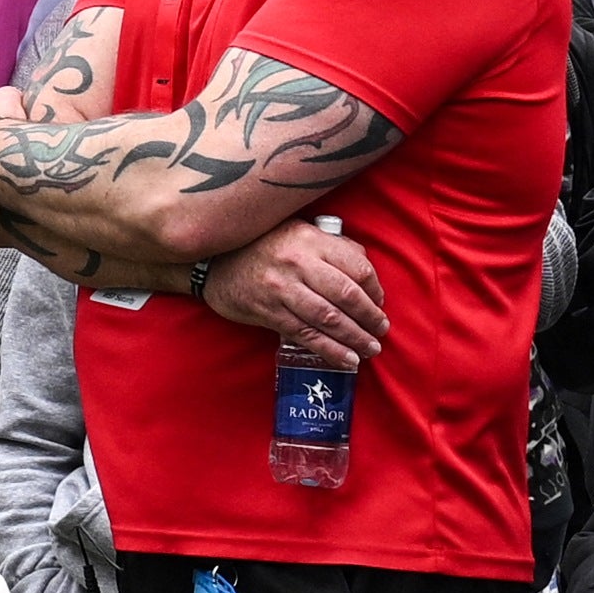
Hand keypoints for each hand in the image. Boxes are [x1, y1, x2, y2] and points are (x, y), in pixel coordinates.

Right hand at [194, 210, 388, 362]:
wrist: (212, 261)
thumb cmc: (263, 246)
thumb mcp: (299, 232)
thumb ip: (333, 247)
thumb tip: (367, 274)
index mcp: (311, 240)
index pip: (358, 267)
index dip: (376, 290)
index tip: (380, 303)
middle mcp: (297, 263)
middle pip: (347, 295)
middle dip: (370, 318)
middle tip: (381, 330)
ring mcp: (281, 289)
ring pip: (329, 318)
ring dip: (355, 338)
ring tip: (370, 349)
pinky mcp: (267, 311)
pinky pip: (305, 335)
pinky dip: (329, 350)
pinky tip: (346, 359)